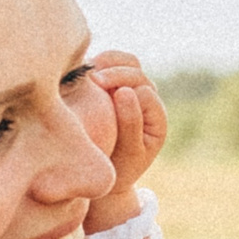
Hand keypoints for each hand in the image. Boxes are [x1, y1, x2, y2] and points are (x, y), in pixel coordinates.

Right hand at [86, 50, 168, 233]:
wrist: (105, 176)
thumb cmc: (118, 169)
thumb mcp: (129, 153)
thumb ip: (130, 123)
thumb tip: (125, 91)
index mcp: (156, 117)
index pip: (145, 92)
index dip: (125, 89)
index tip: (101, 91)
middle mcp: (146, 101)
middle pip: (137, 72)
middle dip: (115, 73)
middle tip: (93, 80)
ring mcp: (131, 92)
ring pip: (125, 62)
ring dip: (107, 62)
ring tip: (88, 70)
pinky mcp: (114, 87)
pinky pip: (109, 64)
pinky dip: (97, 63)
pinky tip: (81, 70)